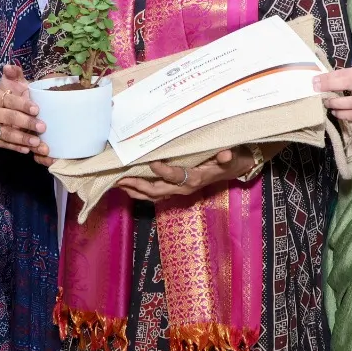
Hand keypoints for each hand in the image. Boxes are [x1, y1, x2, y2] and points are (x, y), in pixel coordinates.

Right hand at [0, 82, 47, 153]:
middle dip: (27, 123)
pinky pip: (1, 144)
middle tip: (42, 127)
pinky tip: (25, 149)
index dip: (23, 105)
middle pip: (10, 118)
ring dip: (23, 138)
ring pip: (7, 134)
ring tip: (36, 142)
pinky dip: (14, 147)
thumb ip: (4, 94)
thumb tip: (24, 95)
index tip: (36, 109)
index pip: (9, 101)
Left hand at [116, 148, 255, 201]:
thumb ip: (227, 157)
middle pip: (157, 190)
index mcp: (195, 178)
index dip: (164, 171)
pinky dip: (139, 191)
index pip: (177, 176)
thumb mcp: (233, 156)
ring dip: (134, 190)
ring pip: (152, 194)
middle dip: (138, 185)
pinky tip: (127, 186)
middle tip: (120, 178)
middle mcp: (184, 188)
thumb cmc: (231, 160)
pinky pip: (154, 194)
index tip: (152, 163)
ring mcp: (178, 191)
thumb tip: (225, 155)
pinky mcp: (175, 190)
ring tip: (117, 183)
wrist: (234, 170)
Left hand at [315, 66, 351, 129]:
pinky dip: (342, 114)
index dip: (328, 76)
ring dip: (333, 103)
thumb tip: (329, 77)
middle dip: (327, 86)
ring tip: (326, 102)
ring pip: (347, 103)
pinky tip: (335, 112)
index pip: (346, 73)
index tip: (315, 79)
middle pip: (345, 85)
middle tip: (314, 88)